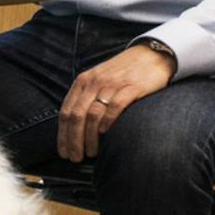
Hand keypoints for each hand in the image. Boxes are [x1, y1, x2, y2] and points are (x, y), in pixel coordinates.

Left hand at [57, 45, 175, 161]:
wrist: (151, 56)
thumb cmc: (123, 73)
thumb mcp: (98, 80)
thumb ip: (85, 98)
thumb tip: (73, 127)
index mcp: (83, 82)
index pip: (66, 112)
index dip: (63, 135)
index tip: (63, 152)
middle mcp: (94, 82)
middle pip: (76, 116)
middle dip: (73, 140)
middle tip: (75, 158)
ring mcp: (112, 84)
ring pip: (93, 114)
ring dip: (89, 137)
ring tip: (91, 153)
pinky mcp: (131, 87)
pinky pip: (115, 107)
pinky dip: (107, 122)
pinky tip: (105, 134)